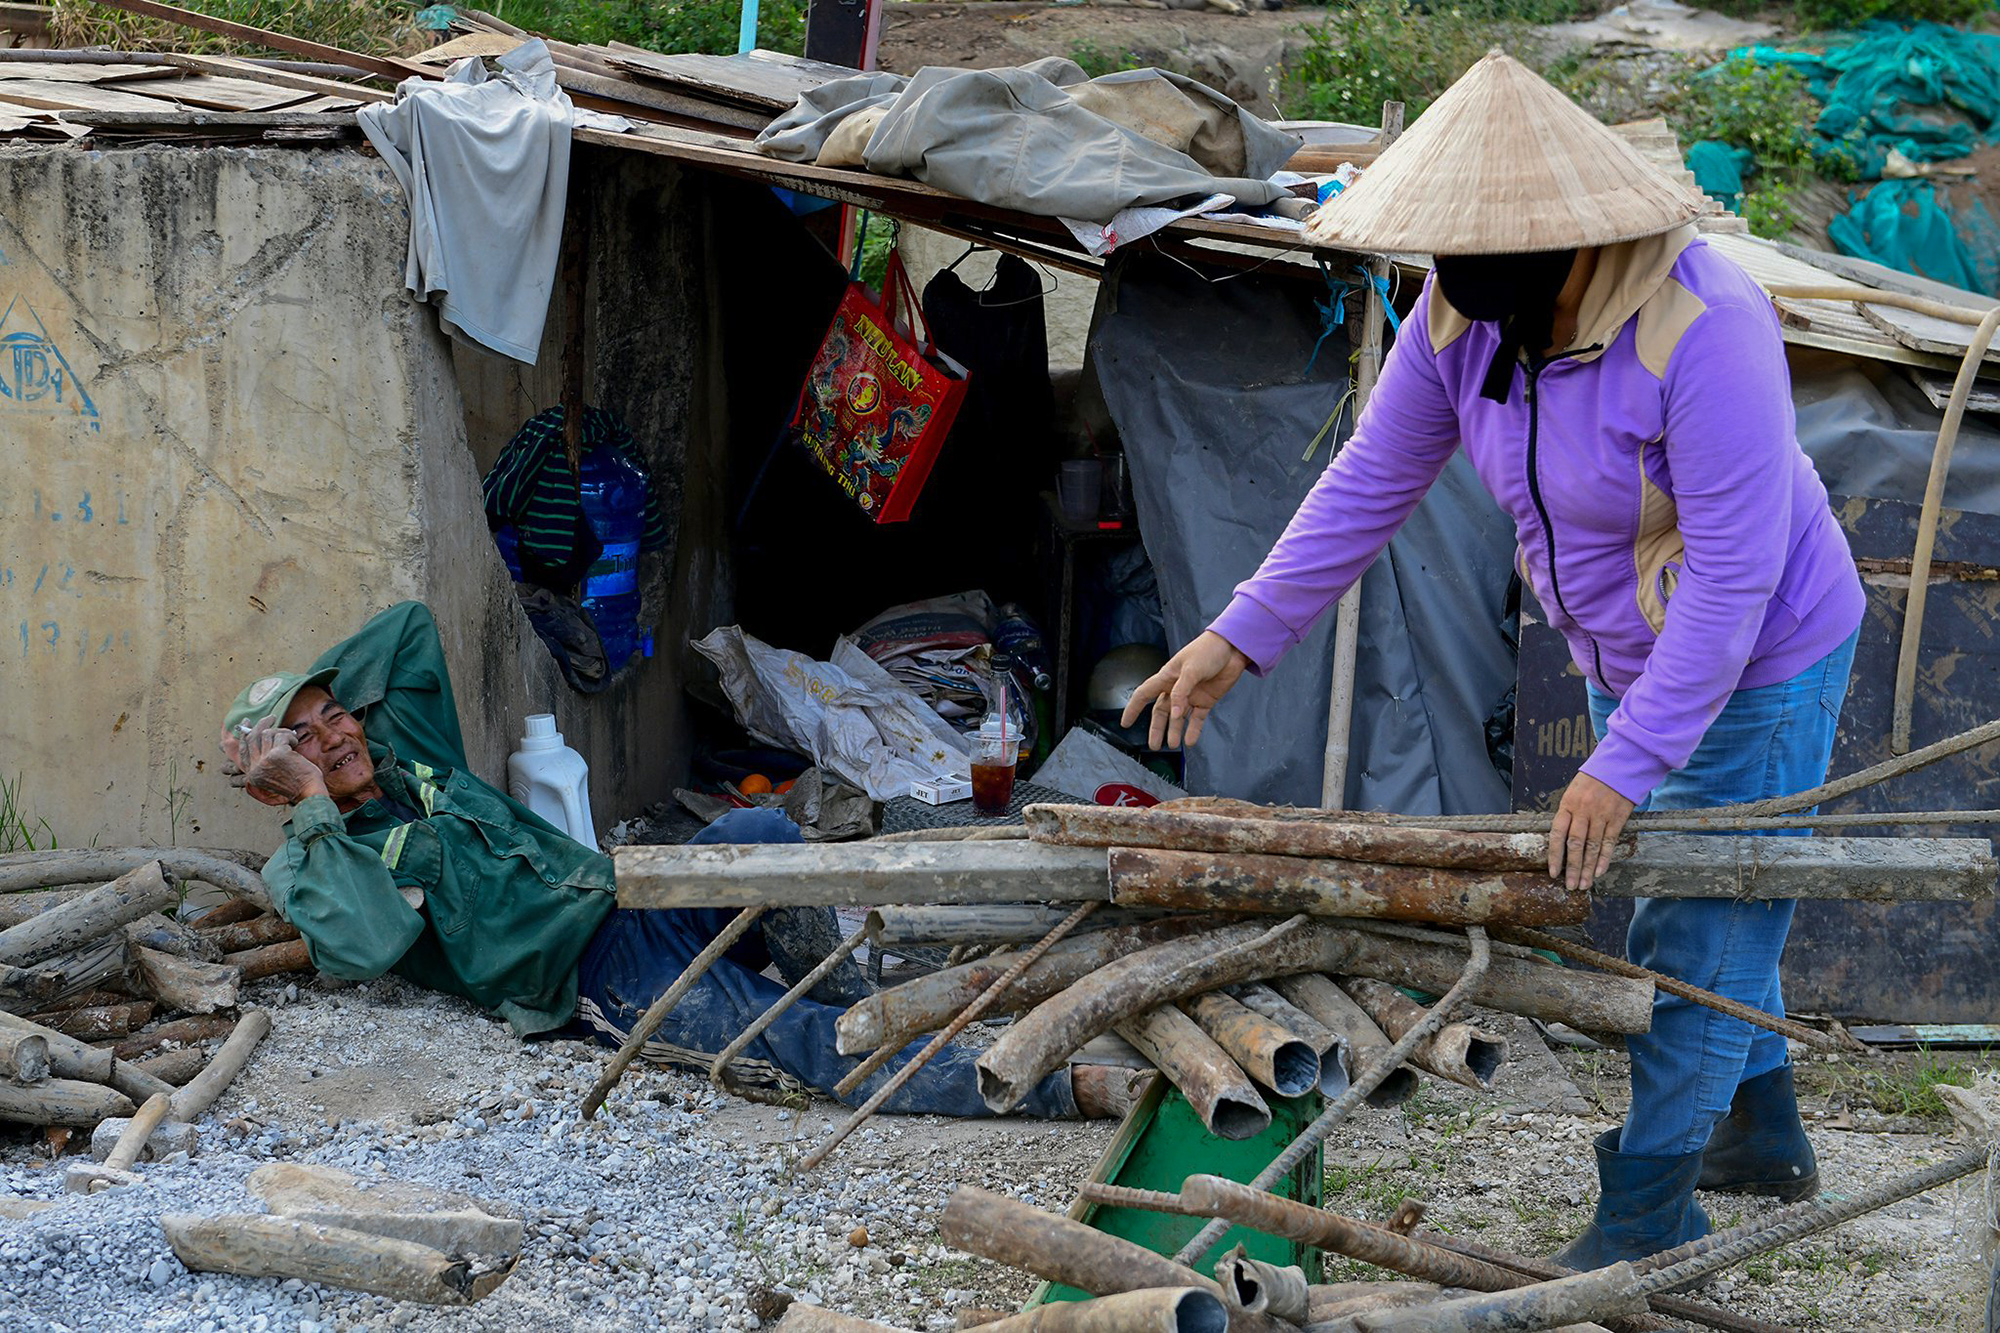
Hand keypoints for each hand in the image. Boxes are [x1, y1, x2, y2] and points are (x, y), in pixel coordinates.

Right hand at [219, 721, 327, 807]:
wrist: (308, 793)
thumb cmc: (297, 783)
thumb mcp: (274, 775)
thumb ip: (265, 761)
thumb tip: (264, 736)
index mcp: (252, 774)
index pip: (242, 751)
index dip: (243, 736)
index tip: (246, 724)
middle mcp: (256, 768)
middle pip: (252, 739)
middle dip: (260, 725)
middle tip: (270, 718)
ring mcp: (265, 760)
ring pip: (267, 734)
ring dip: (281, 732)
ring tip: (291, 736)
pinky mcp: (278, 754)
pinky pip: (281, 736)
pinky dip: (290, 736)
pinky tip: (295, 742)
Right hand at [1120, 631, 1250, 749]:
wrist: (1232, 648)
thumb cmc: (1208, 650)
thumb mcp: (1191, 669)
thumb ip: (1182, 692)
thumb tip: (1174, 714)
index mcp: (1167, 677)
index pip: (1144, 694)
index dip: (1133, 708)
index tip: (1125, 723)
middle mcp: (1176, 688)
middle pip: (1161, 712)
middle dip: (1157, 728)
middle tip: (1154, 745)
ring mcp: (1191, 695)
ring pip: (1178, 718)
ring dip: (1174, 731)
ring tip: (1173, 745)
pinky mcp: (1206, 700)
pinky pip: (1197, 719)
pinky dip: (1193, 730)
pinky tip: (1190, 741)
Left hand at [1548, 772, 1634, 891]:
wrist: (1618, 766)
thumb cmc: (1592, 780)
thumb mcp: (1573, 792)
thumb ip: (1568, 815)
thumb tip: (1562, 840)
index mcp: (1567, 804)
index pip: (1558, 834)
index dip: (1555, 856)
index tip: (1553, 873)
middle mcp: (1583, 811)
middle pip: (1576, 845)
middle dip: (1573, 868)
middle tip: (1571, 886)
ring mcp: (1601, 815)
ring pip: (1593, 847)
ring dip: (1589, 868)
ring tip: (1585, 884)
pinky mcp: (1617, 818)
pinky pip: (1610, 842)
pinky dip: (1604, 858)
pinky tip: (1600, 871)